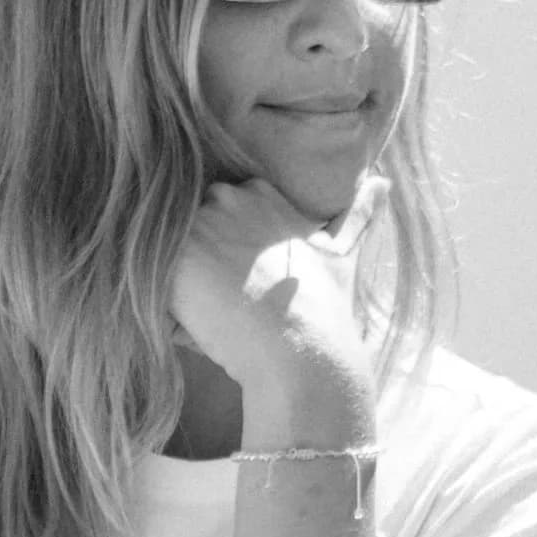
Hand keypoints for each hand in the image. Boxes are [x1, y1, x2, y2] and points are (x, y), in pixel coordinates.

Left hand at [168, 177, 378, 433]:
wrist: (303, 353)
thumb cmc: (324, 309)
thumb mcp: (342, 253)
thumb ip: (357, 213)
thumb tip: (384, 183)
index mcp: (258, 190)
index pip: (218, 214)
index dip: (225, 254)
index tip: (247, 284)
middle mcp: (224, 197)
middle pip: (188, 234)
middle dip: (199, 268)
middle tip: (233, 305)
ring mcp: (196, 227)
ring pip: (168, 261)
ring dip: (183, 291)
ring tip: (220, 318)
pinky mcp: (174, 262)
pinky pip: (151, 286)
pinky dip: (169, 312)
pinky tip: (203, 327)